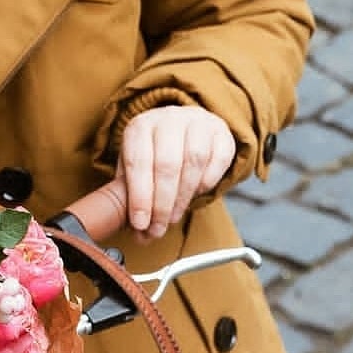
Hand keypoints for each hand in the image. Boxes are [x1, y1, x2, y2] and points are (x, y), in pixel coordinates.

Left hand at [116, 106, 235, 238]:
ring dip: (183, 198)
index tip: (140, 223)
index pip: (138, 163)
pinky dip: (206, 183)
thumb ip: (131, 199)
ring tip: (173, 216)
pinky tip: (195, 194)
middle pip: (167, 165)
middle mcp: (168, 119)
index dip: (140, 197)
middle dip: (162, 204)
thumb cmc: (153, 155)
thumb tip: (139, 233)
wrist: (183, 130)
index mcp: (140, 127)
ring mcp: (197, 122)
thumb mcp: (133, 171)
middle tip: (158, 228)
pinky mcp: (221, 131)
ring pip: (193, 163)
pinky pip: (218, 160)